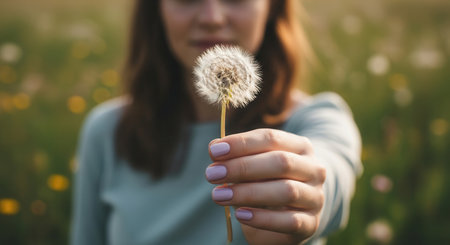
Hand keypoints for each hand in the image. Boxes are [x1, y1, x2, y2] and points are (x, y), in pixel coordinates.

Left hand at [205, 128, 325, 244]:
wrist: (294, 214)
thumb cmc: (269, 182)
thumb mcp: (254, 166)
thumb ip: (236, 156)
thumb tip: (214, 147)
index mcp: (300, 147)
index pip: (271, 138)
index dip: (242, 143)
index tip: (214, 151)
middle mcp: (313, 169)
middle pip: (281, 162)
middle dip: (242, 167)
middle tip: (212, 174)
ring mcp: (316, 197)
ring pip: (286, 191)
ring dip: (248, 192)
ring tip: (219, 195)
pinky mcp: (311, 223)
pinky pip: (290, 221)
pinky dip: (262, 218)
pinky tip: (240, 215)